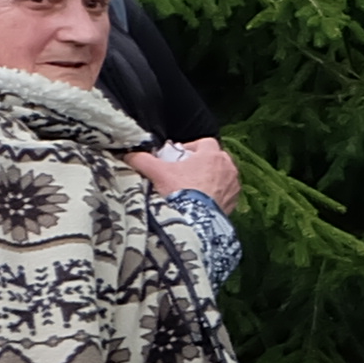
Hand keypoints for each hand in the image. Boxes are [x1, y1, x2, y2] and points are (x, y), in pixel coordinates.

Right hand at [126, 138, 240, 206]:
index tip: (178, 155)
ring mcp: (233, 185)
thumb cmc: (180, 193)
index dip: (191, 147)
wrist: (195, 220)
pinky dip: (215, 193)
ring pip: (222, 175)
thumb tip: (130, 156)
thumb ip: (141, 160)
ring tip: (192, 186)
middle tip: (183, 171)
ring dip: (210, 178)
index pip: (205, 142)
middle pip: (215, 158)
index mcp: (212, 155)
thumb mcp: (156, 172)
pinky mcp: (233, 201)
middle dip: (200, 163)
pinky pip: (225, 192)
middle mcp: (228, 168)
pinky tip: (201, 200)